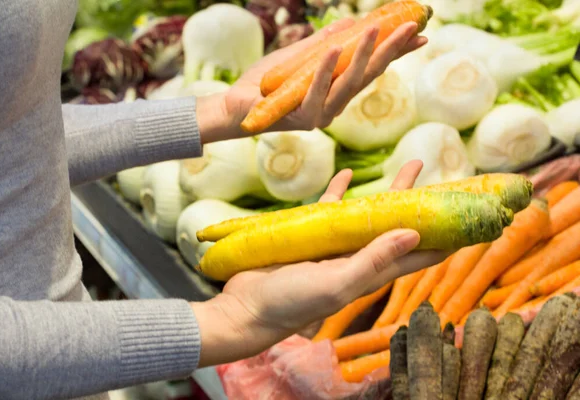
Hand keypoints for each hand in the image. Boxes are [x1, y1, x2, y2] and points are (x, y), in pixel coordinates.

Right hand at [192, 160, 449, 366]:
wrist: (247, 306)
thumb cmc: (292, 302)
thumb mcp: (337, 283)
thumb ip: (374, 259)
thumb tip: (414, 233)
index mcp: (371, 272)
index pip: (418, 253)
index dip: (445, 238)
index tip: (470, 219)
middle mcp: (359, 257)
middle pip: (400, 226)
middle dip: (423, 204)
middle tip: (444, 178)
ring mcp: (335, 245)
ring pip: (370, 212)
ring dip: (389, 191)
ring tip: (407, 165)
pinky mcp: (310, 234)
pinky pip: (331, 207)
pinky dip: (341, 190)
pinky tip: (347, 174)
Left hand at [196, 19, 427, 142]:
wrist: (236, 106)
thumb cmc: (267, 84)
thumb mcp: (297, 57)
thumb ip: (321, 45)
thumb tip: (348, 24)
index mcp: (337, 91)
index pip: (371, 69)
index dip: (396, 52)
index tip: (419, 33)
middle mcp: (335, 105)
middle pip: (369, 75)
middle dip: (391, 50)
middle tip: (412, 26)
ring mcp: (322, 114)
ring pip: (349, 84)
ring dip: (364, 55)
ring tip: (377, 28)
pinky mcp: (303, 118)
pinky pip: (318, 91)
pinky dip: (326, 69)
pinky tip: (335, 48)